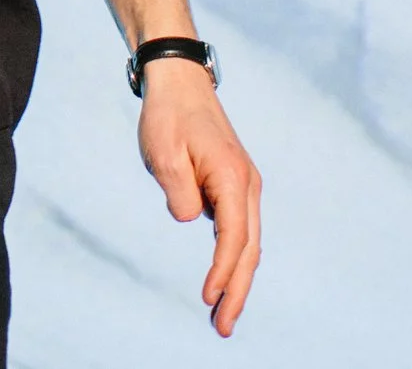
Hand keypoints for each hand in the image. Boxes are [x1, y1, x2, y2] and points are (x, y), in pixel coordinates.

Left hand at [136, 59, 261, 335]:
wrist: (180, 84)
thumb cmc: (168, 116)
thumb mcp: (162, 152)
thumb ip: (178, 190)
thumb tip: (192, 220)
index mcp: (231, 176)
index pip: (233, 236)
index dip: (222, 271)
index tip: (209, 299)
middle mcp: (246, 185)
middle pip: (248, 249)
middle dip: (238, 291)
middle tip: (223, 328)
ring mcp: (244, 186)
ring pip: (248, 243)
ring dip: (238, 280)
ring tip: (222, 315)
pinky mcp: (235, 187)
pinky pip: (239, 232)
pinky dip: (234, 259)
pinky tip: (224, 281)